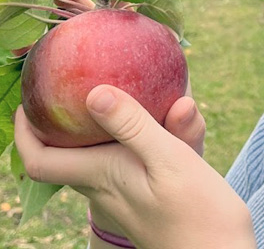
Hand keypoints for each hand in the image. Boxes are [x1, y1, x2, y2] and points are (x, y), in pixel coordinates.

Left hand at [14, 86, 254, 248]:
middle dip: (63, 124)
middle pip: (65, 156)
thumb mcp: (170, 160)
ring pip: (96, 160)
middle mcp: (106, 190)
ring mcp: (125, 199)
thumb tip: (94, 93)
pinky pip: (121, 166)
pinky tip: (153, 125)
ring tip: (118, 98)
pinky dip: (126, 141)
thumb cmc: (199, 212)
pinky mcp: (145, 202)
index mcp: (104, 176)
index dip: (25, 133)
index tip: (29, 103)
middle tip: (73, 90)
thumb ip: (134, 127)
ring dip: (99, 131)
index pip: (41, 160)